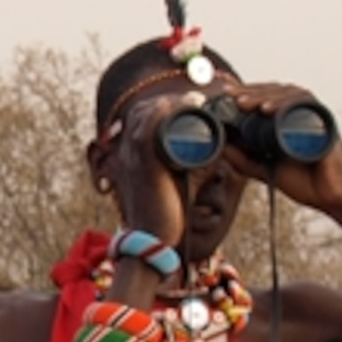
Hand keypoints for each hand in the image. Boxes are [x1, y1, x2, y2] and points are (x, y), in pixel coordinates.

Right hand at [99, 98, 191, 245]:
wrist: (153, 241)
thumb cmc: (165, 216)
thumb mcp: (177, 182)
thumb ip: (190, 166)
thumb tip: (214, 151)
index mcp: (132, 156)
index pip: (141, 118)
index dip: (163, 105)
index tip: (188, 102)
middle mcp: (128, 152)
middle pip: (143, 111)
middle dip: (168, 100)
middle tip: (194, 99)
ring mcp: (133, 157)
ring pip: (146, 115)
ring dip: (171, 102)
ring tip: (195, 100)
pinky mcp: (143, 164)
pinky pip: (147, 129)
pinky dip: (165, 112)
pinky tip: (186, 104)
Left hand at [216, 80, 341, 224]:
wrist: (330, 199)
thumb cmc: (304, 182)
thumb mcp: (263, 168)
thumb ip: (241, 158)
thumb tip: (218, 144)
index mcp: (284, 120)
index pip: (262, 96)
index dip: (243, 87)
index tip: (221, 82)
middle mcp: (299, 114)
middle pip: (272, 91)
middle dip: (247, 90)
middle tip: (227, 93)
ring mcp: (312, 116)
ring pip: (286, 93)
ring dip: (262, 95)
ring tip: (242, 102)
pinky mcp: (324, 122)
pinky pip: (304, 105)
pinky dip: (284, 104)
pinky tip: (266, 109)